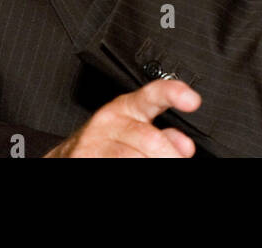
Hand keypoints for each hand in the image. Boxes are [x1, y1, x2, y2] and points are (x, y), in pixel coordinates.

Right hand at [44, 79, 200, 157]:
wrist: (68, 155)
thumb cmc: (109, 142)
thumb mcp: (135, 129)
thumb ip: (163, 134)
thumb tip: (185, 145)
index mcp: (128, 107)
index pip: (153, 95)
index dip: (173, 93)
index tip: (193, 101)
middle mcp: (111, 121)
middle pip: (150, 139)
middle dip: (169, 157)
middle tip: (178, 161)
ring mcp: (95, 143)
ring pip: (133, 158)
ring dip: (149, 164)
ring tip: (152, 163)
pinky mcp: (84, 158)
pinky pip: (115, 164)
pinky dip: (130, 167)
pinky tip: (134, 163)